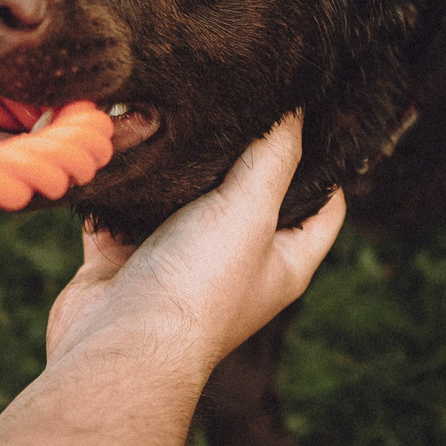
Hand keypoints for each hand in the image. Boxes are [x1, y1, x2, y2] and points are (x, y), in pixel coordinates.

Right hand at [44, 113, 345, 376]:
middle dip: (241, 153)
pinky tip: (119, 143)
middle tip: (237, 97)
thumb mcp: (251, 210)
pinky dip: (121, 186)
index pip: (324, 210)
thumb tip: (299, 109)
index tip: (315, 119)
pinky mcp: (124, 263)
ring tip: (177, 108)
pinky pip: (122, 214)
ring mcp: (178, 265)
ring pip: (180, 201)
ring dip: (175, 166)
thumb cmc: (198, 286)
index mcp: (283, 263)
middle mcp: (235, 266)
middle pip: (249, 198)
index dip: (327, 169)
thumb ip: (275, 157)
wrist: (119, 347)